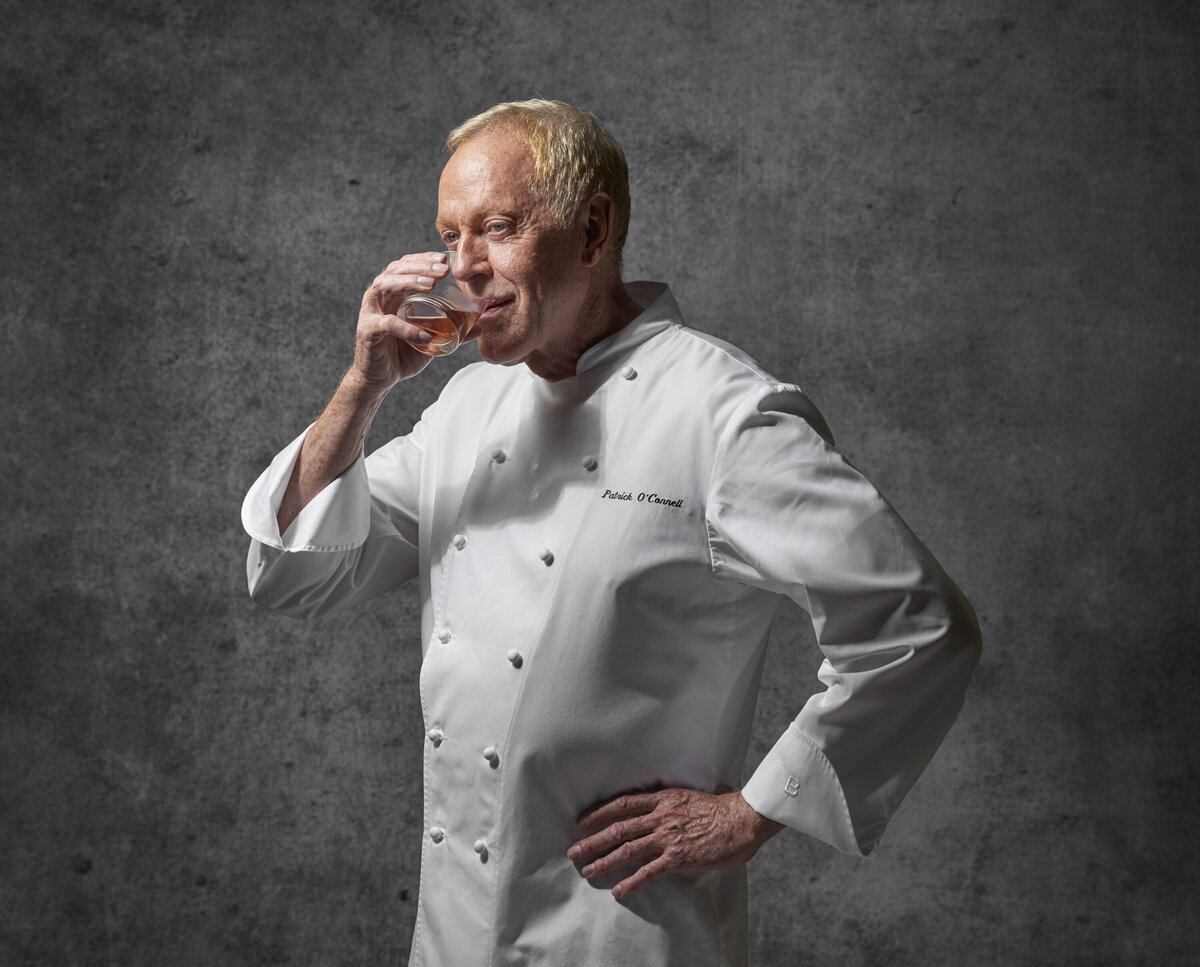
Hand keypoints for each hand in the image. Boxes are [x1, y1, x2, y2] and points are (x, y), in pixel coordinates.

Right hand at [352, 253, 448, 389]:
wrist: (380, 378)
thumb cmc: (403, 353)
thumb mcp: (431, 338)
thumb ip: (450, 329)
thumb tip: (479, 326)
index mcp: (392, 293)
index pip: (405, 266)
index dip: (423, 259)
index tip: (444, 259)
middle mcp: (379, 297)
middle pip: (395, 270)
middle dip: (420, 266)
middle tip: (443, 270)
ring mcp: (371, 312)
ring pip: (385, 286)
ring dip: (408, 282)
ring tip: (430, 285)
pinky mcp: (368, 330)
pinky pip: (387, 324)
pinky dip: (406, 328)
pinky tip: (423, 335)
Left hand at [566, 787, 783, 899]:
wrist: (742, 819)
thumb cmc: (722, 808)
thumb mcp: (689, 797)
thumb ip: (672, 804)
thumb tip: (662, 806)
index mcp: (663, 799)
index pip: (623, 804)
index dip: (599, 812)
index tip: (582, 820)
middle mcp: (661, 817)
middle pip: (618, 828)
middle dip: (593, 840)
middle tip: (573, 851)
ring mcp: (668, 837)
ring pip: (628, 849)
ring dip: (605, 861)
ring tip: (588, 871)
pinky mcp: (678, 858)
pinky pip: (649, 872)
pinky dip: (632, 882)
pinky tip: (619, 891)